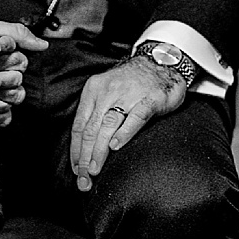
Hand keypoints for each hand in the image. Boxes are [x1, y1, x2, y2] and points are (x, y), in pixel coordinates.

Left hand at [69, 56, 186, 191]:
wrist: (162, 60)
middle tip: (83, 178)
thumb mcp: (108, 92)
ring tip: (94, 169)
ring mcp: (129, 95)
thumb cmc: (133, 83)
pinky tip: (116, 146)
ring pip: (108, 125)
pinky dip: (124, 133)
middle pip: (91, 129)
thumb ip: (97, 114)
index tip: (76, 170)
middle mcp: (108, 92)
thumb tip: (86, 146)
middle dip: (85, 157)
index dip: (76, 150)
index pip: (80, 126)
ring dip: (99, 150)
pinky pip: (135, 118)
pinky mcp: (150, 99)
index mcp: (93, 91)